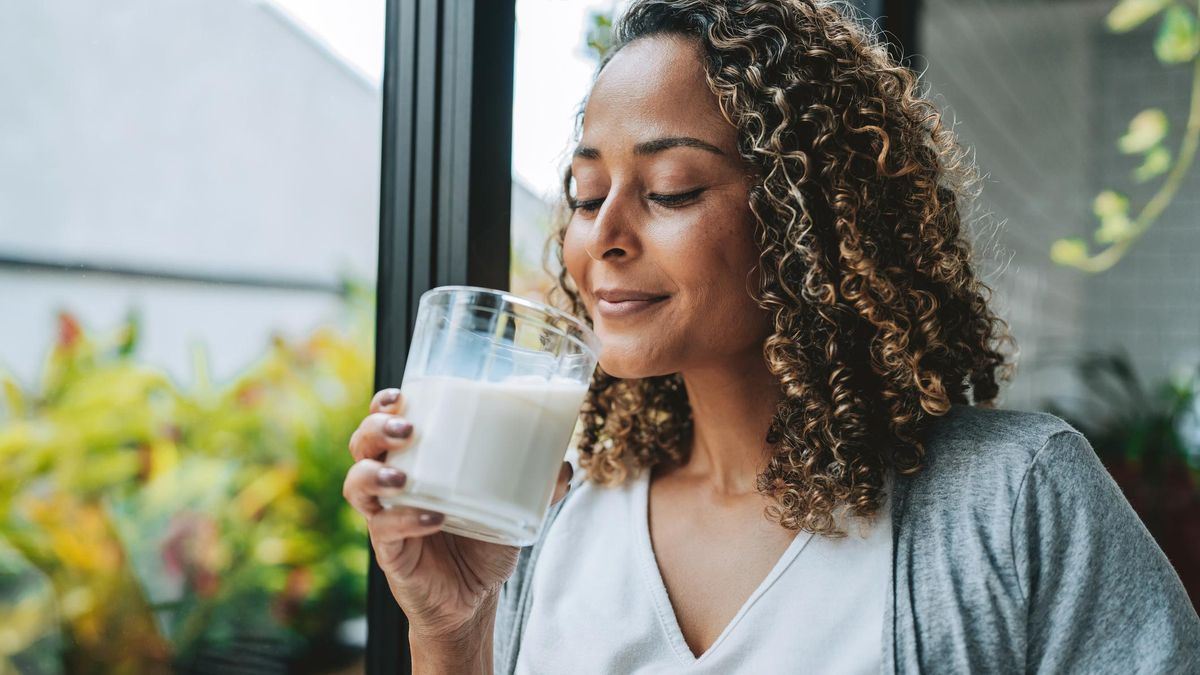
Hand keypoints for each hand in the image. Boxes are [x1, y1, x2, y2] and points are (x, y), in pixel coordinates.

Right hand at [343, 388, 573, 639]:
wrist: (473, 598)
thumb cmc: (482, 542)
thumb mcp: (512, 507)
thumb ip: (537, 485)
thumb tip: (563, 465)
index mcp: (416, 462)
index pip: (384, 422)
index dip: (383, 405)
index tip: (401, 394)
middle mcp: (392, 484)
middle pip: (361, 445)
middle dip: (376, 429)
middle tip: (406, 429)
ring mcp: (386, 516)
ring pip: (356, 484)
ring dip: (374, 474)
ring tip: (402, 477)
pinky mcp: (389, 550)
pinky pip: (384, 529)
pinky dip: (406, 520)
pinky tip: (432, 517)